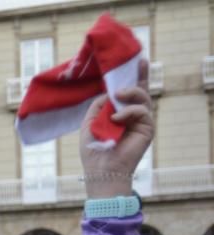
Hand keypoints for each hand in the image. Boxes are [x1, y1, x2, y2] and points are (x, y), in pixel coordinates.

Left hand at [79, 59, 153, 198]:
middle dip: (141, 75)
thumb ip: (98, 106)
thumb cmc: (93, 150)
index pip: (127, 93)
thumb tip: (109, 93)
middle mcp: (131, 116)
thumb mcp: (89, 123)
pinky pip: (142, 111)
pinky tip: (116, 119)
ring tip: (119, 95)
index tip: (136, 61)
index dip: (132, 78)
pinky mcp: (148, 128)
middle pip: (140, 91)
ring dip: (131, 93)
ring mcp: (140, 122)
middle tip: (140, 63)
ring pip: (143, 98)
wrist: (101, 170)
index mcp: (118, 113)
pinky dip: (128, 112)